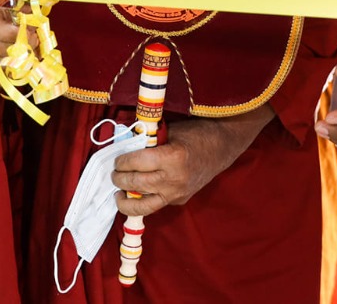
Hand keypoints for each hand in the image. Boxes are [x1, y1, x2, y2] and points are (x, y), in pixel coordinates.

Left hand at [110, 112, 267, 217]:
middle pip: (136, 184)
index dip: (122, 162)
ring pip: (144, 205)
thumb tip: (124, 144)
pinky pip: (157, 204)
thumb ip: (148, 140)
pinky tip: (136, 194)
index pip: (136, 163)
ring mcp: (177, 193)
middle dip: (120, 179)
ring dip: (126, 201)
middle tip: (114, 174)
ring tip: (118, 194)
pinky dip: (144, 200)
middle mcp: (174, 179)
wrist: (222, 147)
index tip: (116, 160)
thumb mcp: (169, 130)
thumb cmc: (195, 133)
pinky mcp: (180, 200)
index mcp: (172, 158)